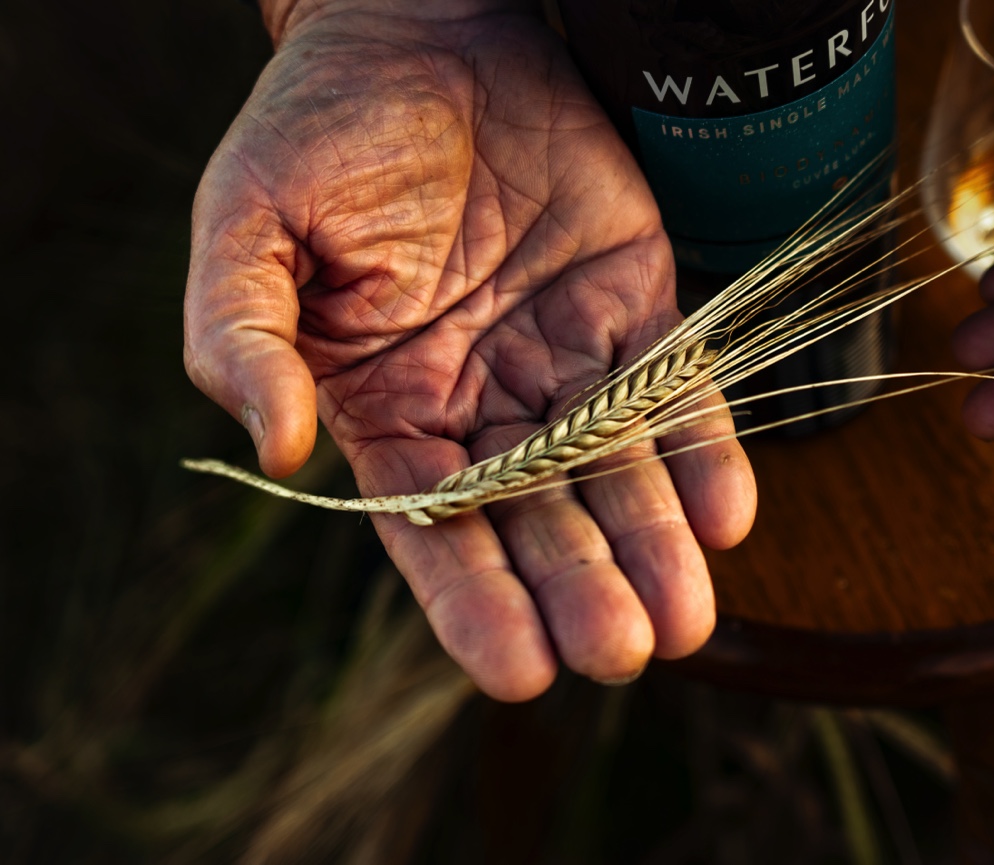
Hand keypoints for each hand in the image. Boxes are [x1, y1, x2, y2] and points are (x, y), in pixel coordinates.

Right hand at [183, 0, 754, 699]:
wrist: (422, 32)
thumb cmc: (322, 129)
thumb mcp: (248, 225)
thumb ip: (243, 336)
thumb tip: (270, 446)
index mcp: (389, 408)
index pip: (434, 528)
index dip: (475, 602)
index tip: (517, 671)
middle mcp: (483, 403)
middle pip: (539, 520)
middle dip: (580, 589)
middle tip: (621, 651)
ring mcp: (564, 360)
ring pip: (617, 473)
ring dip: (655, 546)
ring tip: (687, 619)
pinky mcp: (634, 306)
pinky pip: (675, 391)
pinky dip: (702, 449)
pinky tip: (726, 512)